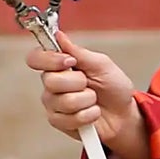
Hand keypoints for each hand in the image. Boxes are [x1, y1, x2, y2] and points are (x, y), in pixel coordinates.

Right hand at [25, 32, 152, 158]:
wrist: (123, 114)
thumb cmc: (113, 87)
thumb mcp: (101, 64)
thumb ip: (78, 52)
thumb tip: (59, 35)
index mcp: (59, 65)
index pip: (36, 58)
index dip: (49, 60)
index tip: (70, 61)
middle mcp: (52, 84)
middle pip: (50, 81)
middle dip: (78, 83)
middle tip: (90, 84)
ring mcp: (53, 104)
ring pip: (63, 101)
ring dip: (87, 101)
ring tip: (93, 100)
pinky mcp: (58, 122)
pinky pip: (69, 119)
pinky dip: (88, 115)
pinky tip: (92, 114)